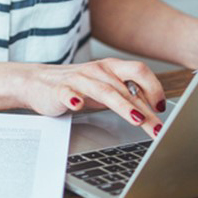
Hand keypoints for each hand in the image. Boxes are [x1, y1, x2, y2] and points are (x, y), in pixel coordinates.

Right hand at [11, 58, 165, 139]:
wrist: (36, 82)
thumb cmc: (76, 87)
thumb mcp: (105, 89)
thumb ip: (127, 94)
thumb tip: (155, 109)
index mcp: (111, 68)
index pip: (139, 72)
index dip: (155, 88)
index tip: (161, 109)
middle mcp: (97, 71)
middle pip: (126, 88)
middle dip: (145, 110)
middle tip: (158, 128)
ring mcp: (78, 79)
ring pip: (104, 91)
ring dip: (123, 106)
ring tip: (137, 119)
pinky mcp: (59, 90)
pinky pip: (68, 93)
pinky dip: (74, 98)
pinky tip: (78, 105)